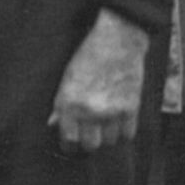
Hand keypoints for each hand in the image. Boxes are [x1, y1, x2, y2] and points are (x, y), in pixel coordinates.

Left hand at [49, 8, 149, 152]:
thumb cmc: (90, 55)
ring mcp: (111, 111)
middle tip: (92, 133)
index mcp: (69, 103)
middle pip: (90, 146)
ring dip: (108, 135)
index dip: (71, 144)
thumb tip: (53, 124)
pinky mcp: (130, 107)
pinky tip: (121, 121)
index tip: (74, 142)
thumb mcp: (68, 77)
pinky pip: (127, 134)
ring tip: (107, 123)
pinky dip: (124, 131)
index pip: (68, 140)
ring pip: (109, 142)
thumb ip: (61, 104)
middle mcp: (88, 111)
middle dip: (90, 141)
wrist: (118, 38)